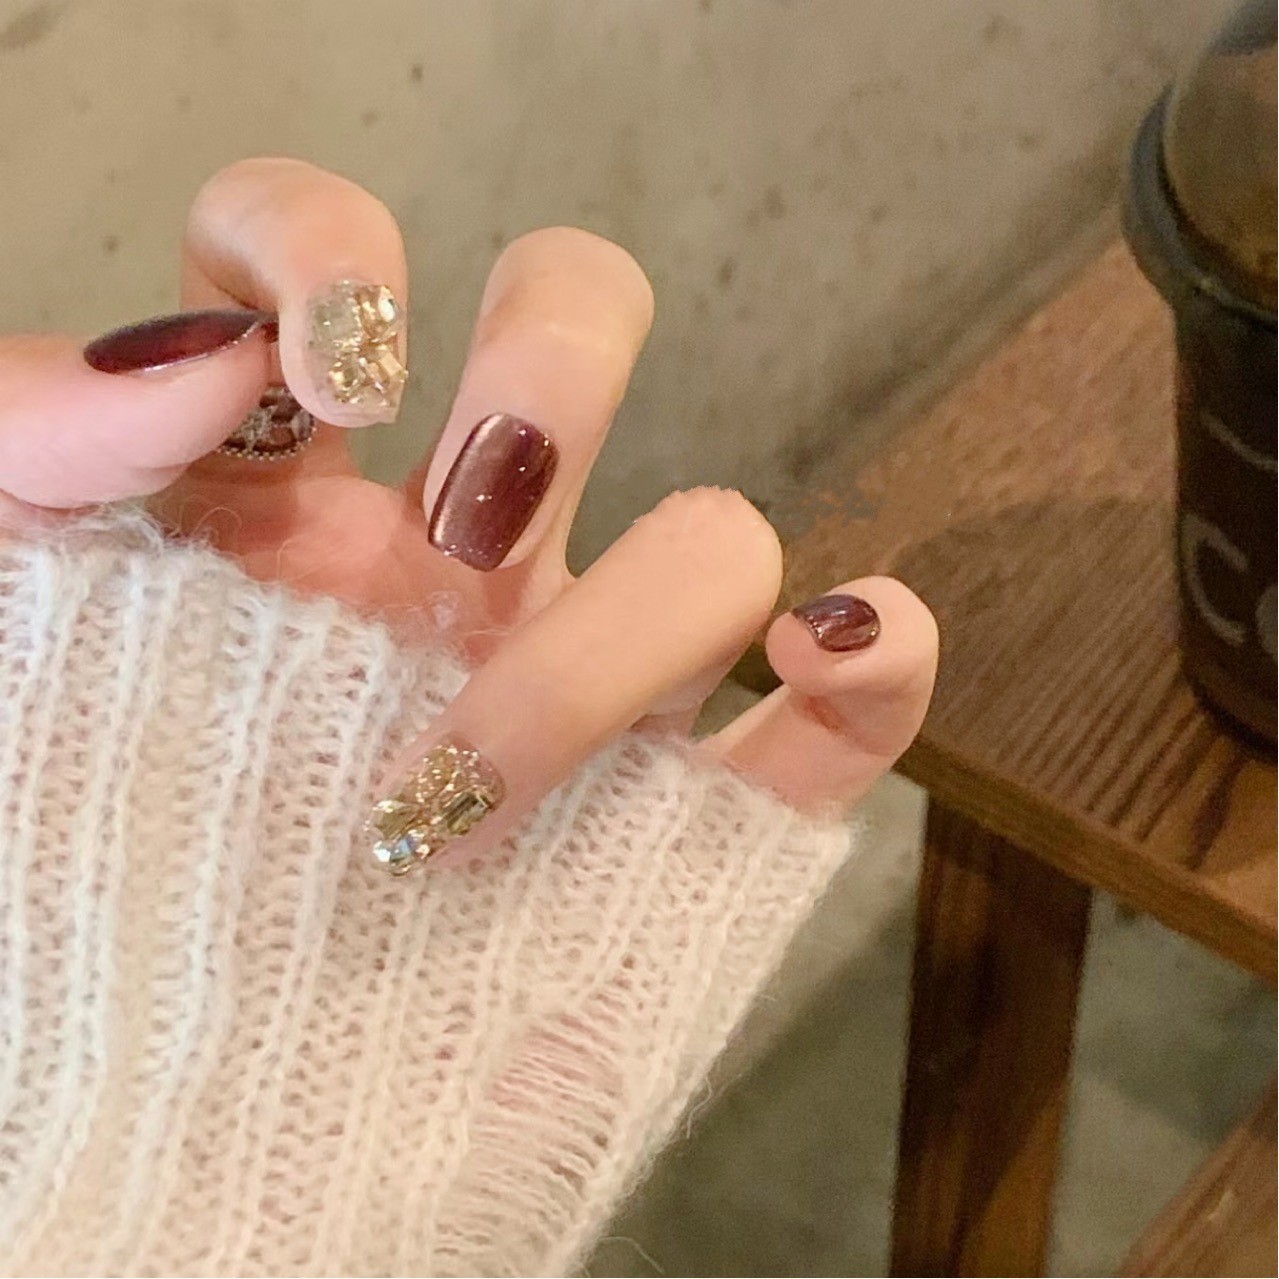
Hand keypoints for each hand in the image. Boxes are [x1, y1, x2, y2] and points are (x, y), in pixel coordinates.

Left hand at [0, 158, 936, 868]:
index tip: (320, 391)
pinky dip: (883, 655)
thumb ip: (33, 442)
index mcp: (271, 500)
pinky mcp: (679, 833)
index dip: (333, 251)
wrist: (142, 1151)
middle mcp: (445, 567)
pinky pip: (843, 714)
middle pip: (577, 332)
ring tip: (473, 787)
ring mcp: (581, 690)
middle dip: (557, 367)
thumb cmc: (47, 874)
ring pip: (716, 538)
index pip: (323, 259)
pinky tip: (826, 655)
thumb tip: (199, 356)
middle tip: (474, 522)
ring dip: (627, 633)